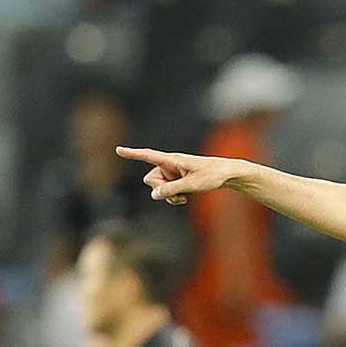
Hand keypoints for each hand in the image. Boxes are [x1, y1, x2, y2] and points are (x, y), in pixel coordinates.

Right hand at [116, 147, 248, 204]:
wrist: (227, 175)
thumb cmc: (212, 175)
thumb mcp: (191, 185)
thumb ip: (171, 189)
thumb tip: (154, 194)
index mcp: (172, 160)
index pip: (148, 155)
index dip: (133, 154)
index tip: (118, 149)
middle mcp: (169, 165)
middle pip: (150, 179)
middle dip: (160, 189)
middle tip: (178, 194)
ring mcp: (172, 172)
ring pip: (158, 188)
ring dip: (167, 195)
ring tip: (184, 197)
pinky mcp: (177, 179)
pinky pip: (165, 191)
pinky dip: (172, 196)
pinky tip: (184, 197)